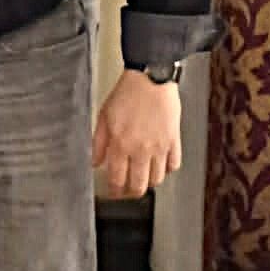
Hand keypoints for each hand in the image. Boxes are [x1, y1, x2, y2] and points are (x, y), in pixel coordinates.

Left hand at [91, 70, 182, 199]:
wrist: (152, 78)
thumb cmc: (128, 93)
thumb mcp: (104, 116)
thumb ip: (98, 143)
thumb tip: (95, 162)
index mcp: (121, 145)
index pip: (117, 180)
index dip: (114, 191)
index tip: (113, 192)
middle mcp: (140, 150)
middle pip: (138, 186)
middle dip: (131, 192)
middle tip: (128, 190)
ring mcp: (159, 147)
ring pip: (157, 179)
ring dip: (149, 181)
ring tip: (143, 176)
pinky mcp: (174, 141)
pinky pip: (173, 165)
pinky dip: (167, 169)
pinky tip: (160, 164)